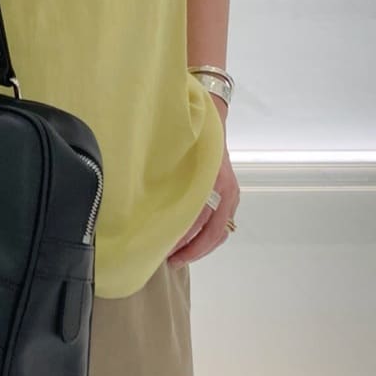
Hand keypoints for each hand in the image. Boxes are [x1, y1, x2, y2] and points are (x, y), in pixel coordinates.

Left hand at [167, 98, 239, 266]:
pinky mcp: (226, 193)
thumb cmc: (191, 137)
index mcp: (219, 187)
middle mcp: (228, 193)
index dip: (188, 244)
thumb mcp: (176, 160)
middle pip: (213, 233)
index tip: (167, 254)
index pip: (206, 226)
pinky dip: (202, 234)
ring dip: (197, 245)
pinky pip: (217, 222)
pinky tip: (185, 238)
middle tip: (169, 260)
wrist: (208, 115)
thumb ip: (167, 184)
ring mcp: (229, 194)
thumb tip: (146, 212)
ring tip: (175, 254)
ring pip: (216, 230)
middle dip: (192, 250)